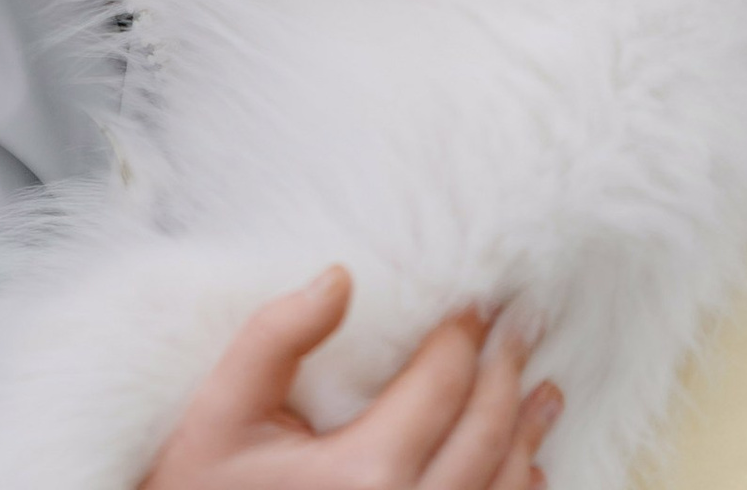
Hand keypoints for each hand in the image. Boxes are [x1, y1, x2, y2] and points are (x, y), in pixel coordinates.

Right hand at [143, 269, 557, 489]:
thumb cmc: (201, 487)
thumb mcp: (222, 407)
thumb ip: (278, 335)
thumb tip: (341, 277)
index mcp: (364, 474)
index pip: (440, 386)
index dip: (465, 336)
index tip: (481, 300)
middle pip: (483, 434)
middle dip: (507, 372)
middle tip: (526, 324)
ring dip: (526, 435)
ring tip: (545, 391)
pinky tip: (530, 471)